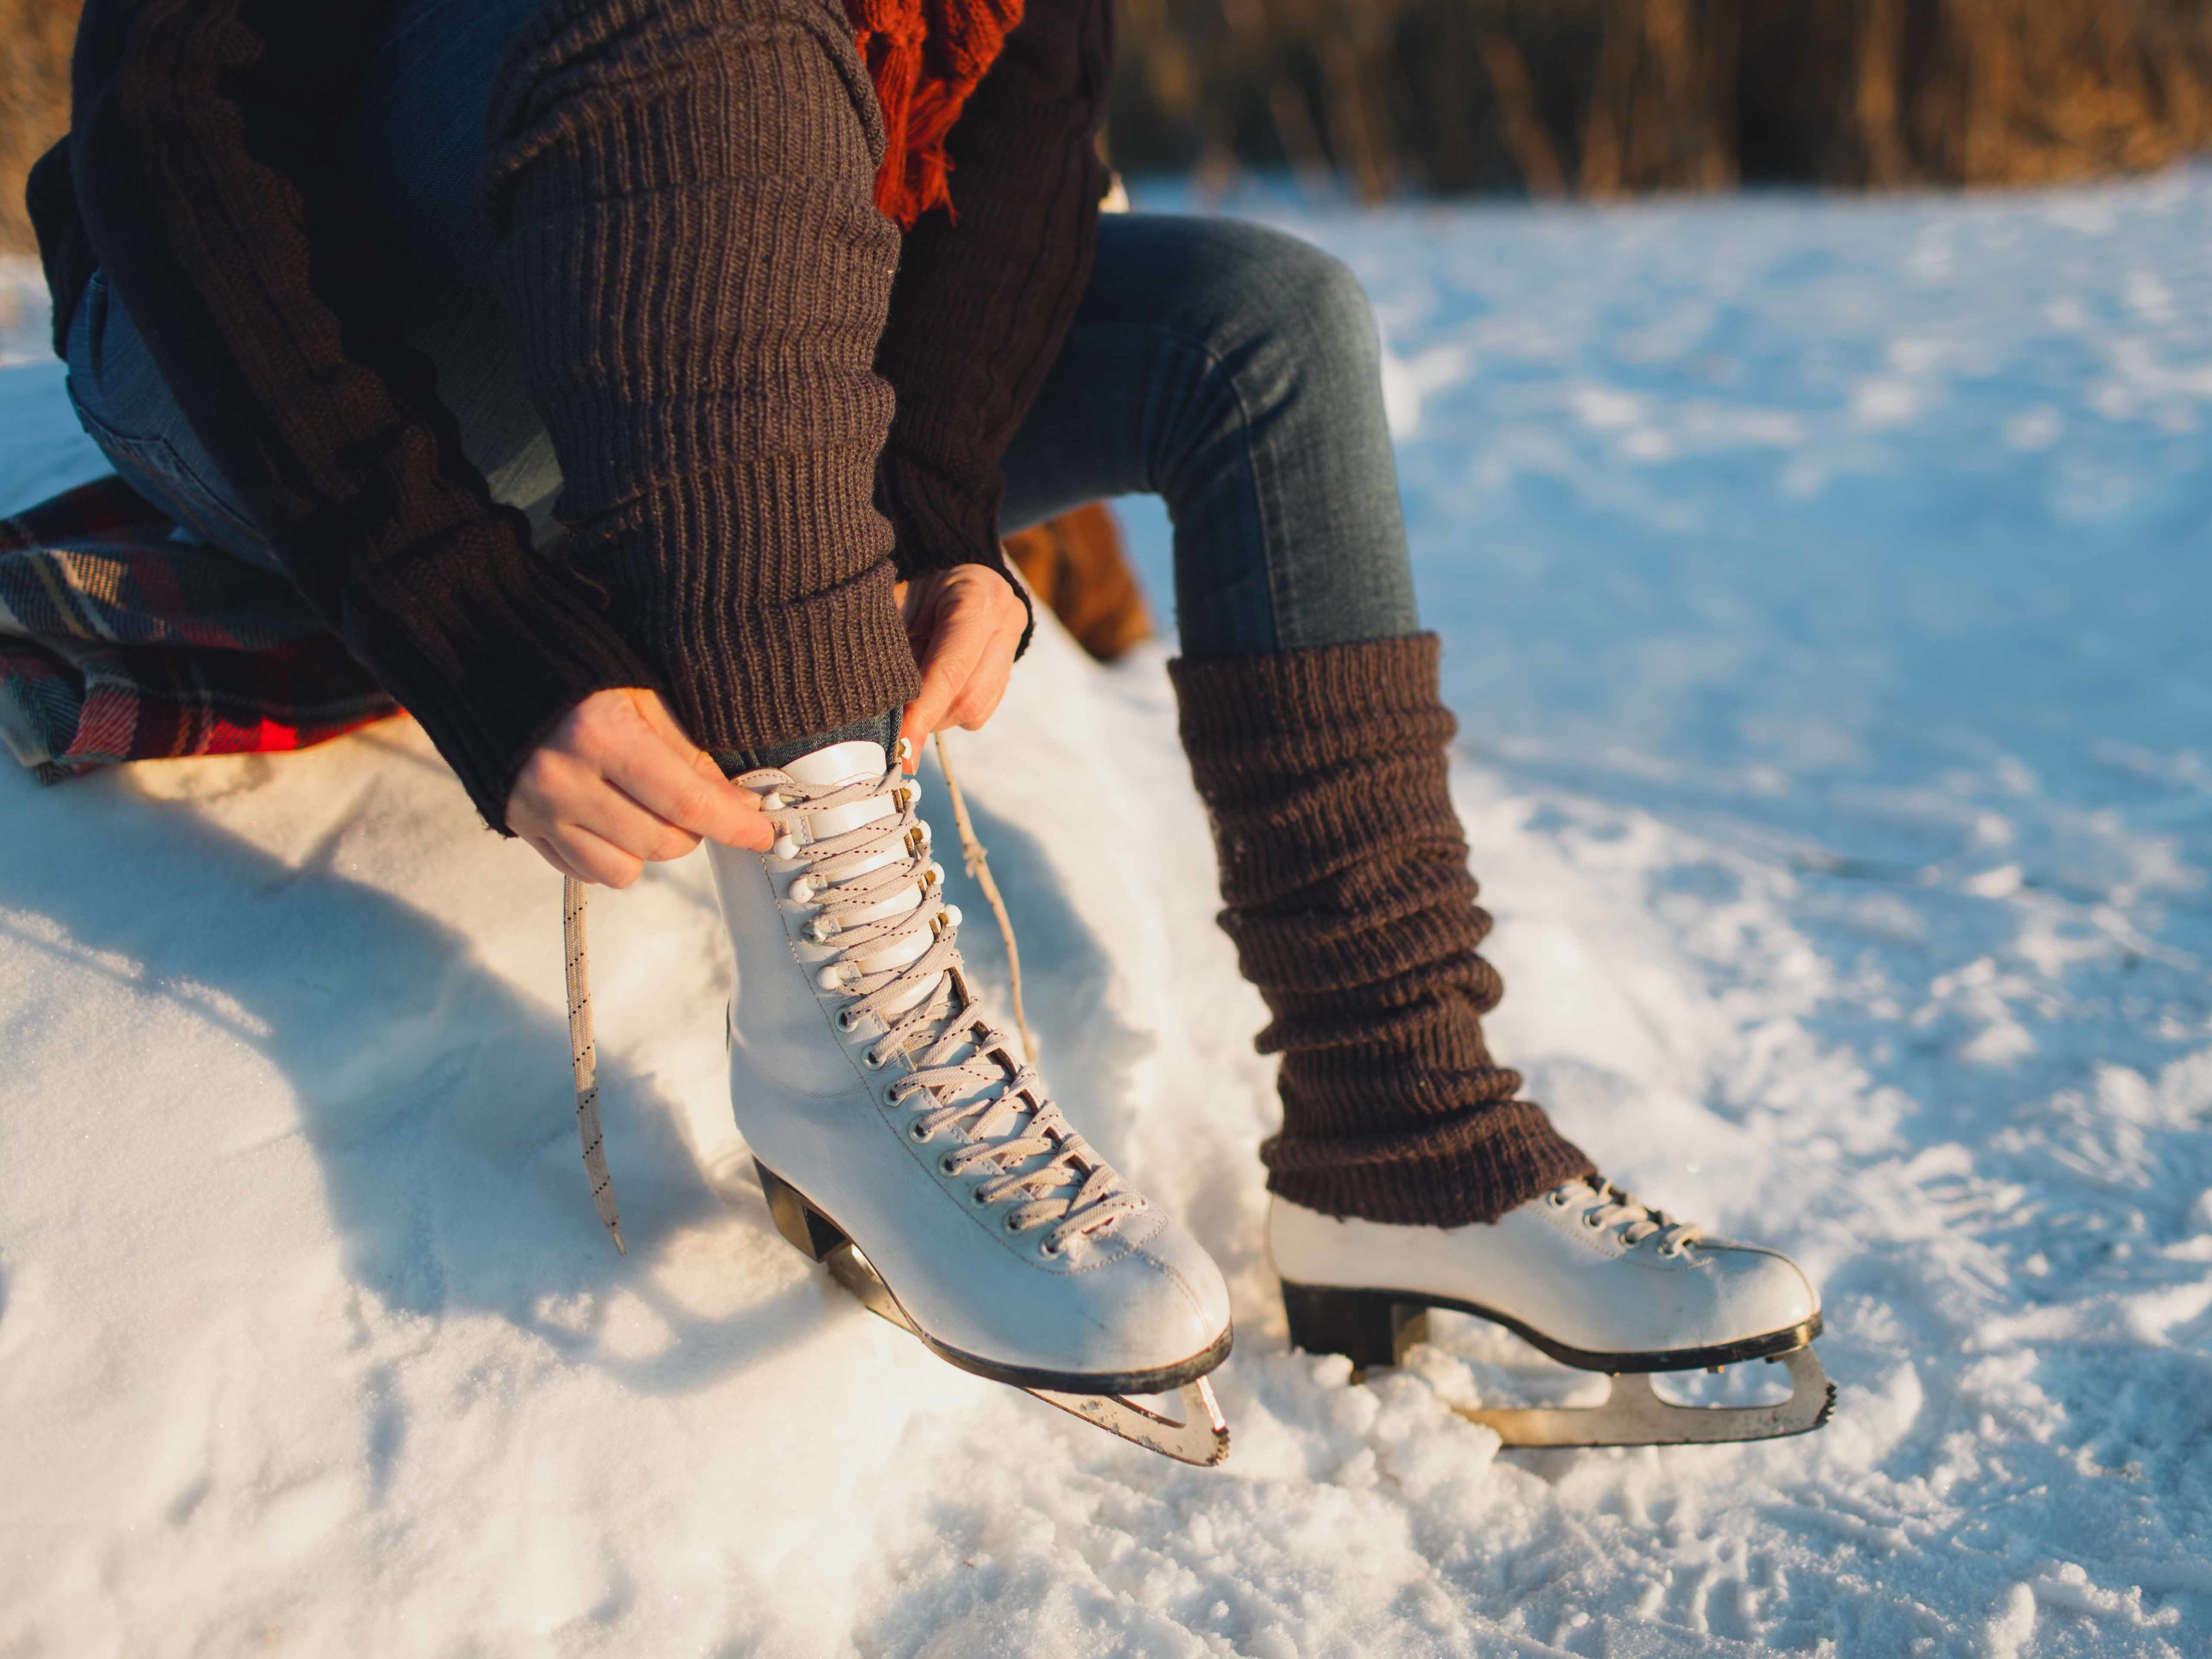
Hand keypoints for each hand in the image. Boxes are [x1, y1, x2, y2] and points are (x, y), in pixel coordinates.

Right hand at [507, 687, 772, 886]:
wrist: (485, 662)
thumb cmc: (574, 671)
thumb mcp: (640, 695)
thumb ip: (689, 755)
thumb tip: (737, 804)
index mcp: (600, 734)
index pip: (685, 802)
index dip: (732, 825)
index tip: (761, 833)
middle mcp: (564, 779)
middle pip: (659, 842)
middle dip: (693, 831)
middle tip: (692, 802)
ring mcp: (537, 808)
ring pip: (624, 869)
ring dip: (649, 847)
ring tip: (643, 808)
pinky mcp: (520, 826)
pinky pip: (584, 871)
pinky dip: (609, 855)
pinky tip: (609, 819)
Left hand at [896, 562, 1026, 769]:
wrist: (954, 570)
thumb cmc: (915, 588)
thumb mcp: (899, 606)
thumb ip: (892, 652)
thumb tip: (874, 712)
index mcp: (977, 597)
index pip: (950, 668)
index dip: (923, 712)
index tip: (900, 748)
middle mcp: (1005, 621)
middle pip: (967, 697)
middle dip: (927, 718)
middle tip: (894, 722)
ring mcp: (1014, 646)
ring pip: (975, 710)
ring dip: (937, 717)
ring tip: (912, 696)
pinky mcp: (1010, 670)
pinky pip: (980, 712)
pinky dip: (949, 713)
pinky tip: (933, 692)